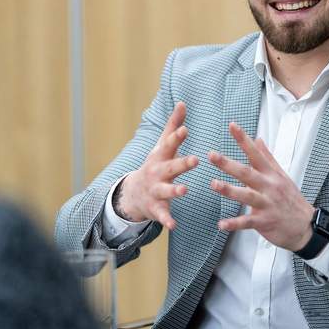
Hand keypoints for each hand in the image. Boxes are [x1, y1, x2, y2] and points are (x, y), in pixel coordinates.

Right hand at [115, 102, 198, 229]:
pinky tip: (174, 225)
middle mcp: (157, 173)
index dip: (177, 136)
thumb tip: (183, 102)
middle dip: (182, 164)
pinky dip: (167, 220)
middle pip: (171, 167)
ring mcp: (155, 190)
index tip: (185, 129)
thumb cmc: (155, 165)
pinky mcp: (156, 208)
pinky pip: (162, 215)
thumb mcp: (162, 146)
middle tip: (196, 159)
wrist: (133, 194)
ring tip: (185, 190)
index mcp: (161, 157)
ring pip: (166, 191)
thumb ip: (173, 125)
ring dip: (175, 191)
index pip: (170, 145)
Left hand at [208, 122, 314, 250]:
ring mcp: (267, 204)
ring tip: (214, 184)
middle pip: (247, 173)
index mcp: (271, 174)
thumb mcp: (281, 176)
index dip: (244, 139)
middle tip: (212, 155)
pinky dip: (234, 223)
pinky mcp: (265, 221)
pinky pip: (247, 222)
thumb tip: (258, 139)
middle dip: (228, 164)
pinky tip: (221, 224)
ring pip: (247, 195)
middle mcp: (269, 187)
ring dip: (229, 190)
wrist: (306, 226)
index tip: (232, 126)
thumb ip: (267, 157)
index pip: (255, 153)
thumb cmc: (291, 199)